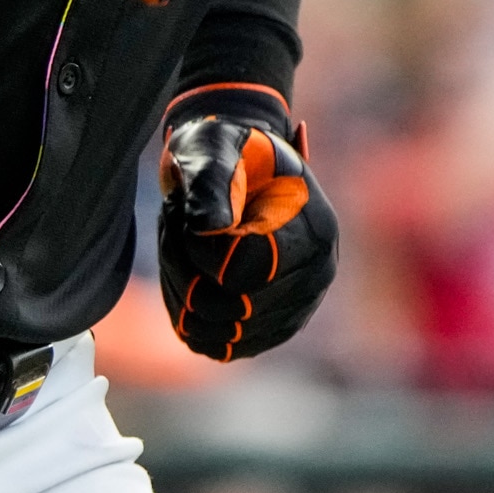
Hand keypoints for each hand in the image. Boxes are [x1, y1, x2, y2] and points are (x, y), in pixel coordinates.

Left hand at [156, 84, 337, 359]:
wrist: (230, 166)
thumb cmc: (221, 149)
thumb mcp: (212, 146)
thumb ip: (210, 181)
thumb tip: (211, 230)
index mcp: (313, 230)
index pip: (246, 270)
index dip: (201, 249)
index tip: (187, 214)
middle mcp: (316, 276)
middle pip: (231, 309)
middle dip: (185, 268)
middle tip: (177, 224)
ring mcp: (297, 307)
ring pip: (219, 334)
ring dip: (182, 291)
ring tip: (181, 245)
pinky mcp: (270, 329)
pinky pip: (215, 346)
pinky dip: (187, 316)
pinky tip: (186, 273)